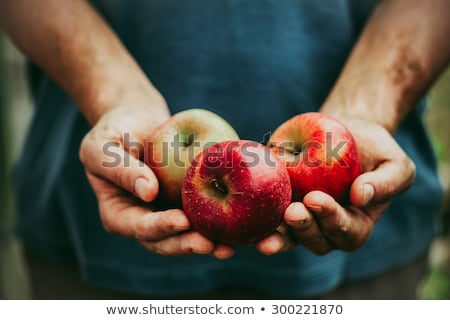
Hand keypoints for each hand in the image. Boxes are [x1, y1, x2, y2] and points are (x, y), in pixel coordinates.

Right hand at [79, 104, 234, 258]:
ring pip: (187, 235)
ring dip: (207, 243)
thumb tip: (148, 192)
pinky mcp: (186, 203)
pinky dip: (218, 223)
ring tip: (228, 247)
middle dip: (188, 244)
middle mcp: (144, 220)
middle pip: (166, 241)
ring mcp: (166, 213)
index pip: (139, 227)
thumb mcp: (104, 146)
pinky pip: (202, 215)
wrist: (137, 121)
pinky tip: (238, 226)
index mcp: (119, 214)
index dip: (160, 227)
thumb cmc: (114, 131)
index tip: (181, 221)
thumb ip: (122, 170)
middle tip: (211, 245)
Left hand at [256, 118, 415, 254]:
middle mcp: (328, 229)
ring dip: (278, 237)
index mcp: (356, 224)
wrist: (344, 132)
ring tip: (266, 231)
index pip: (346, 231)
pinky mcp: (282, 206)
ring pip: (290, 238)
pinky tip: (249, 220)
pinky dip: (259, 223)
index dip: (331, 219)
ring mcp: (304, 220)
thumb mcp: (394, 163)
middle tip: (292, 211)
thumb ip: (387, 183)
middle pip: (316, 241)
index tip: (316, 199)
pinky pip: (270, 220)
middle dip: (303, 229)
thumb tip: (361, 197)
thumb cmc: (373, 150)